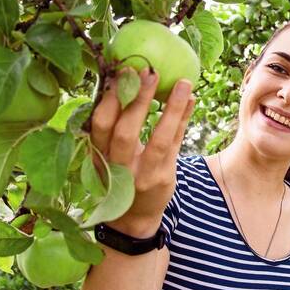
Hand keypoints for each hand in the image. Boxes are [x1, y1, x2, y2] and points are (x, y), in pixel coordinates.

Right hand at [89, 67, 194, 236]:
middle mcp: (118, 167)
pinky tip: (190, 99)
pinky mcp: (164, 177)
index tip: (121, 71)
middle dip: (137, 100)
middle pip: (125, 131)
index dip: (110, 99)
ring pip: (158, 139)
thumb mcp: (106, 153)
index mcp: (99, 155)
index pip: (100, 125)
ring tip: (183, 82)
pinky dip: (183, 120)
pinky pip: (176, 144)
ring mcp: (143, 174)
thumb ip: (111, 125)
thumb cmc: (118, 174)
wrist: (131, 218)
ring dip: (171, 108)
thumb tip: (123, 79)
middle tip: (149, 71)